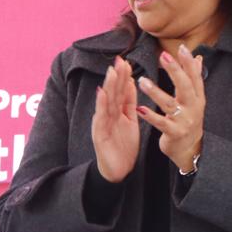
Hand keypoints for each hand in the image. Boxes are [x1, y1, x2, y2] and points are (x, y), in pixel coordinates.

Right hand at [90, 56, 140, 182]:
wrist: (118, 171)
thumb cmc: (123, 147)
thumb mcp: (130, 121)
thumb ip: (129, 103)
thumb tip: (132, 83)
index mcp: (117, 112)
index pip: (120, 91)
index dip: (123, 77)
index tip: (126, 61)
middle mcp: (108, 116)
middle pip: (113, 94)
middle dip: (116, 77)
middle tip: (119, 60)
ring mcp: (102, 125)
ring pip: (106, 103)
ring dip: (109, 87)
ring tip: (111, 72)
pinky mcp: (99, 135)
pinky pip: (101, 118)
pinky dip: (101, 105)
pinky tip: (102, 94)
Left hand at [136, 46, 204, 171]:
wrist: (189, 148)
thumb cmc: (188, 120)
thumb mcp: (194, 100)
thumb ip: (194, 79)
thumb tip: (199, 58)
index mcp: (197, 97)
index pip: (194, 77)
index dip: (188, 63)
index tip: (181, 48)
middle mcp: (193, 107)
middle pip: (184, 86)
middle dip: (175, 70)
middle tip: (163, 56)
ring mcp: (184, 120)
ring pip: (170, 103)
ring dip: (155, 92)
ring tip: (142, 81)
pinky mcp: (175, 132)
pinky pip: (161, 123)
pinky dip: (151, 116)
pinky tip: (139, 109)